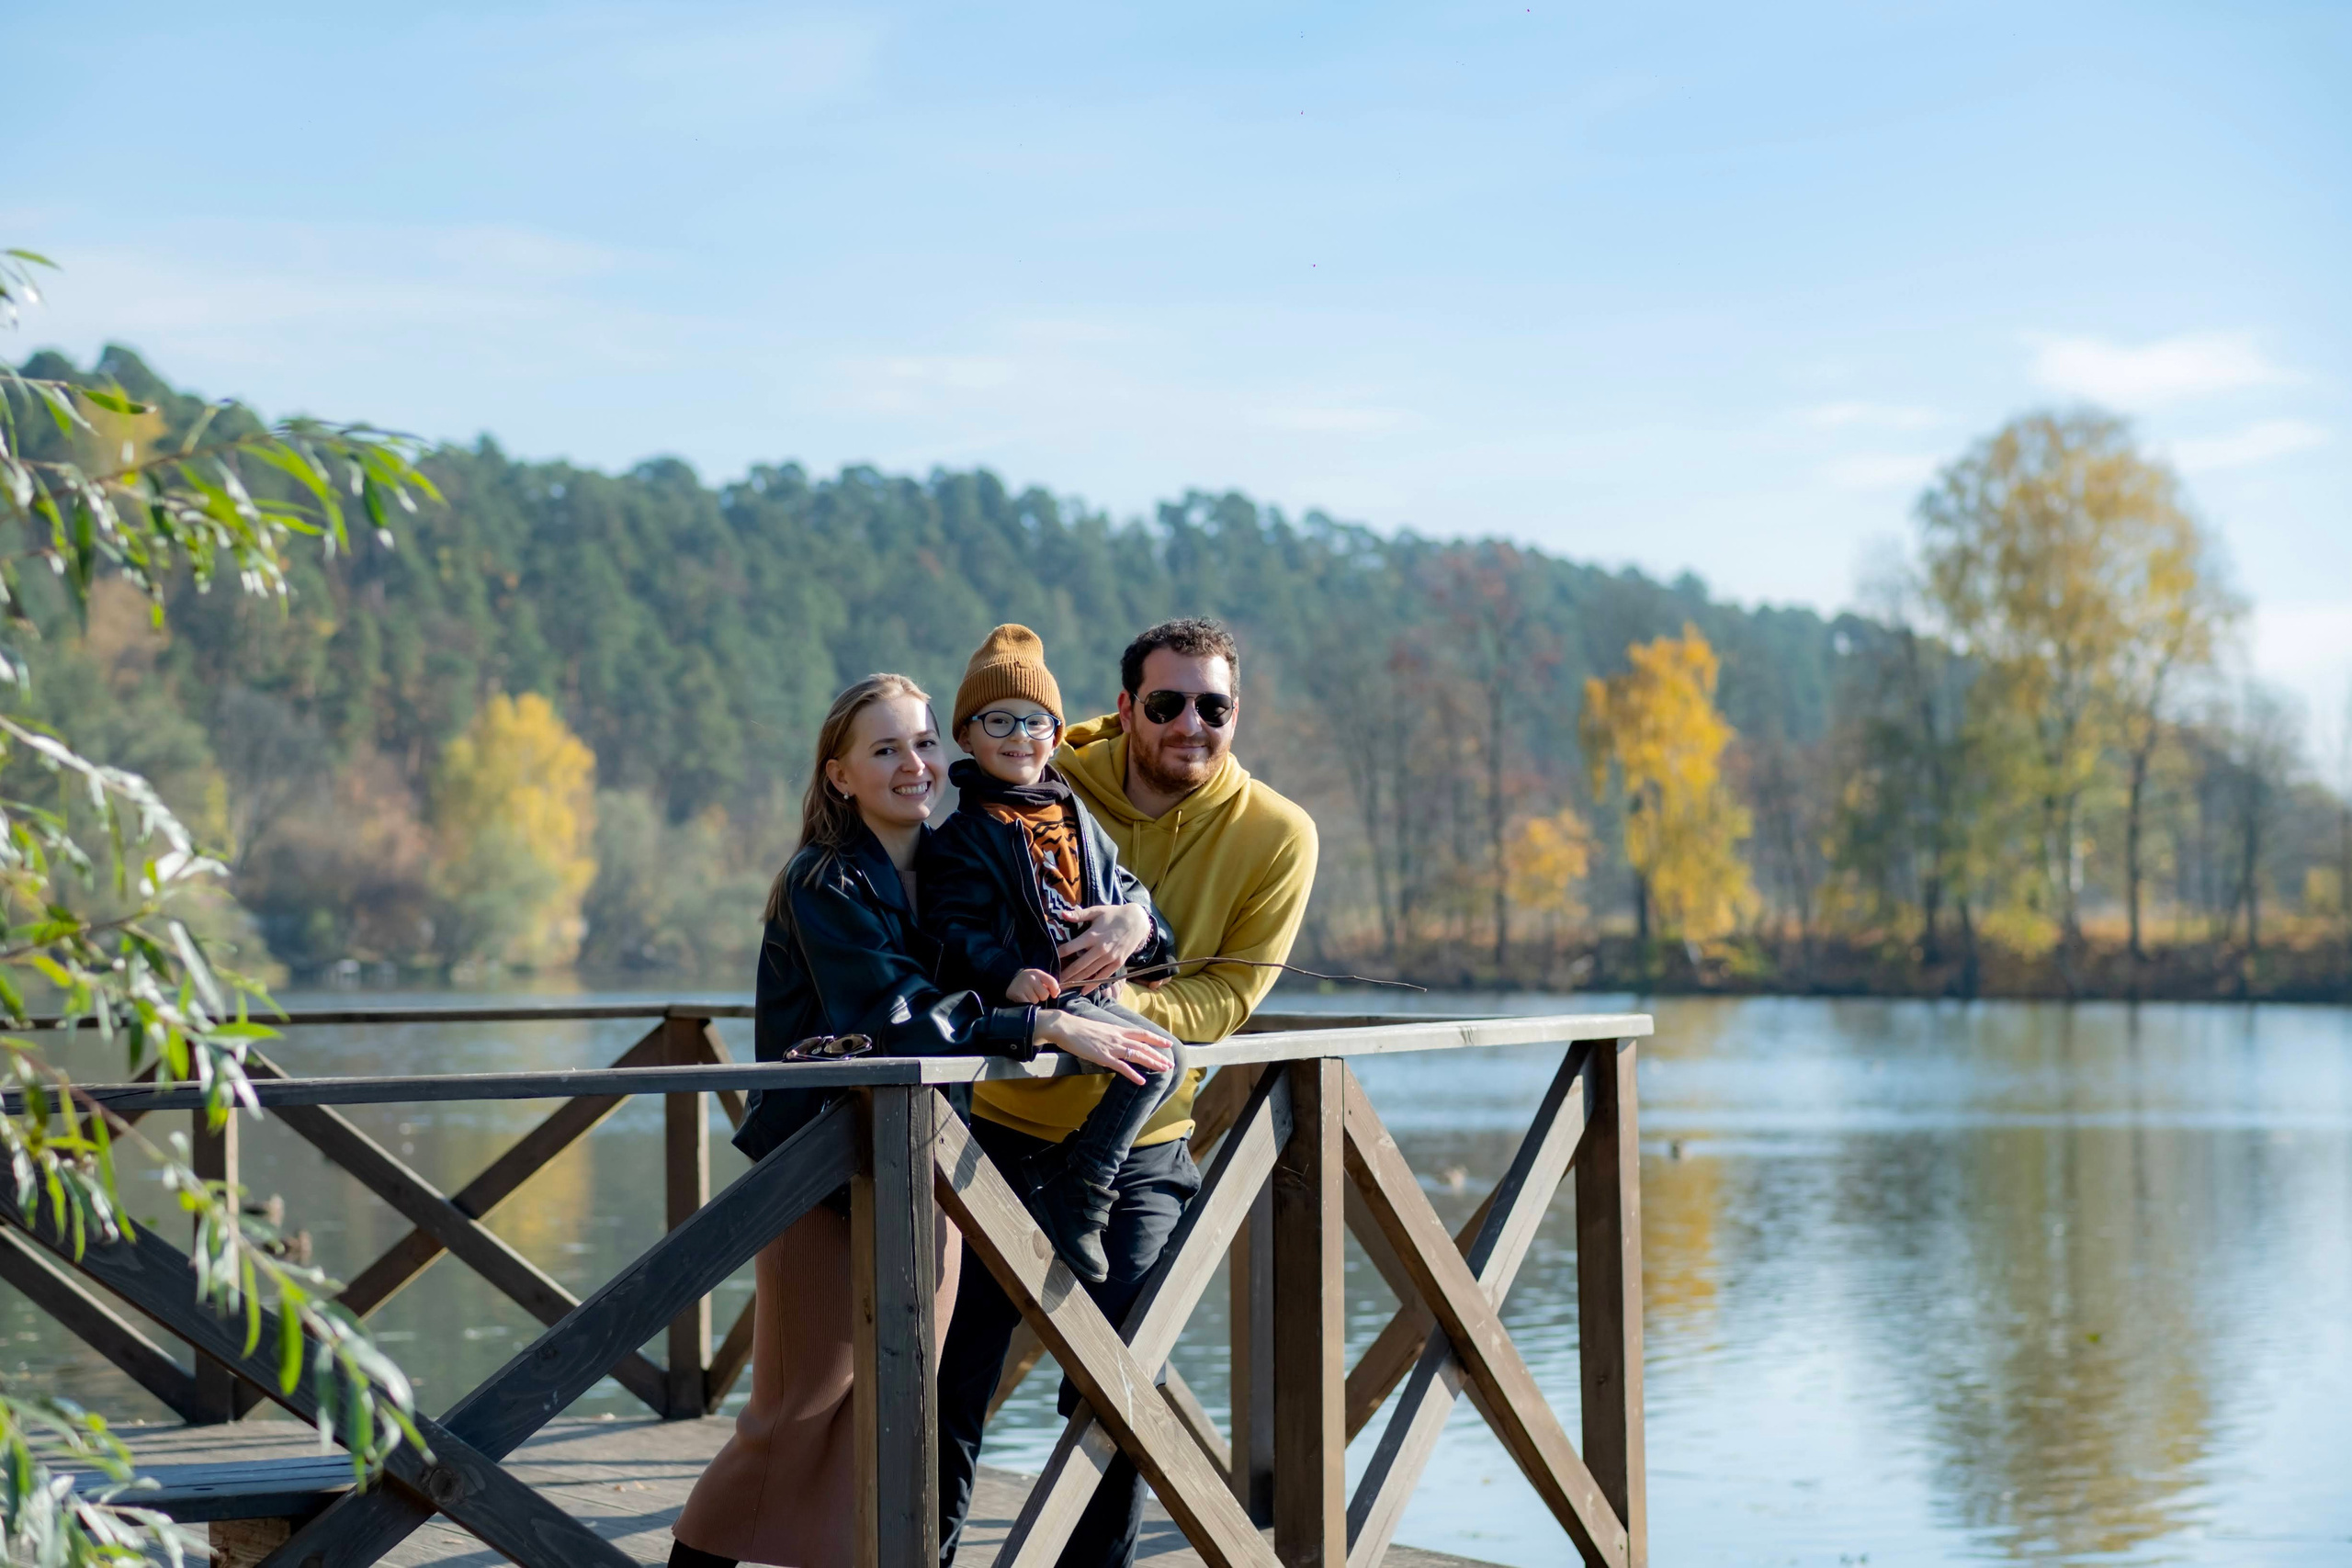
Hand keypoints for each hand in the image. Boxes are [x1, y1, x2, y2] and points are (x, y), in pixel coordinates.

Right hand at [1006, 968, 1060, 1003]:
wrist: (1011, 979)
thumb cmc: (1029, 980)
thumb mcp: (1039, 978)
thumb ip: (1049, 984)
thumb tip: (1057, 992)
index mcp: (1038, 973)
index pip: (1052, 982)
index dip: (1055, 990)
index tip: (1054, 995)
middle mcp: (1030, 978)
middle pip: (1044, 994)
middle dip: (1041, 996)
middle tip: (1035, 993)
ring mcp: (1023, 986)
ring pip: (1036, 1001)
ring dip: (1033, 1000)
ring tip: (1028, 995)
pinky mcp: (1017, 994)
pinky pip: (1028, 1004)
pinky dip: (1027, 1004)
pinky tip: (1024, 998)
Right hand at [1033, 1010, 1172, 1086]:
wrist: (1065, 1027)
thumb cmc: (1079, 1028)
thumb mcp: (1099, 1028)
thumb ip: (1110, 1034)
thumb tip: (1116, 1040)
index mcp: (1117, 1029)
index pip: (1142, 1033)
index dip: (1156, 1038)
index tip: (1168, 1042)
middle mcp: (1118, 1037)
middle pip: (1144, 1046)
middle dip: (1158, 1055)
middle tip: (1170, 1064)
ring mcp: (1111, 1047)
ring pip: (1137, 1055)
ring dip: (1152, 1063)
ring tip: (1164, 1069)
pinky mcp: (1103, 1057)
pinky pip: (1122, 1067)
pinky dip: (1133, 1075)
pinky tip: (1141, 1081)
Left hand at [1057, 903, 1150, 987]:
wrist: (1138, 921)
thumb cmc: (1114, 914)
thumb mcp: (1097, 911)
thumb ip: (1079, 914)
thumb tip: (1062, 914)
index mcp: (1092, 935)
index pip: (1070, 948)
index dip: (1059, 954)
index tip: (1050, 961)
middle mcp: (1100, 949)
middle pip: (1078, 965)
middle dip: (1065, 974)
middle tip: (1054, 980)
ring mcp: (1109, 958)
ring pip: (1089, 973)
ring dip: (1076, 981)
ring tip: (1064, 986)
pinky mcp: (1117, 963)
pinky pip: (1103, 976)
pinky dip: (1093, 985)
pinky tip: (1083, 990)